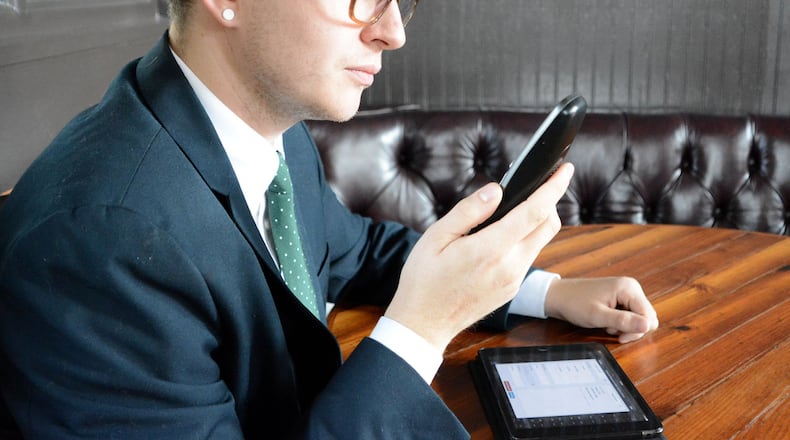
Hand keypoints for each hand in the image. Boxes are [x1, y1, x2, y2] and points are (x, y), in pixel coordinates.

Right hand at [385, 163, 574, 351]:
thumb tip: (497, 190)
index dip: (554, 187)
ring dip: (536, 221)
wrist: (423, 324)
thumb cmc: (423, 279)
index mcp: (490, 249)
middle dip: (550, 200)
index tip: (564, 169)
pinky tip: (504, 235)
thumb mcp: (436, 237)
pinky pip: (528, 257)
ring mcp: (514, 280)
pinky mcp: (512, 289)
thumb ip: (469, 211)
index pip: (534, 211)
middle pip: (548, 225)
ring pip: (540, 241)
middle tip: (538, 184)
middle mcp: (510, 266)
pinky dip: (524, 240)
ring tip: (515, 208)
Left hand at [544, 277, 658, 342]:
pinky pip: (630, 315)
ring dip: (626, 327)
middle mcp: (631, 287)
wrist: (558, 296)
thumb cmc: (574, 303)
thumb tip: (647, 326)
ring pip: (639, 318)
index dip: (638, 331)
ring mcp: (626, 292)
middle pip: (647, 317)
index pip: (649, 316)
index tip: (620, 337)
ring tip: (607, 326)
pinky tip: (607, 322)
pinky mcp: (621, 298)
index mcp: (628, 288)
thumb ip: (623, 321)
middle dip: (633, 330)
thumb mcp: (598, 316)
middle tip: (612, 332)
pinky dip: (621, 323)